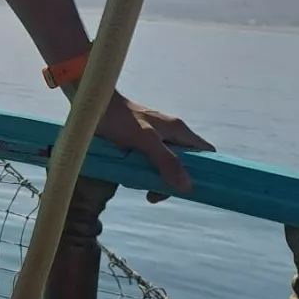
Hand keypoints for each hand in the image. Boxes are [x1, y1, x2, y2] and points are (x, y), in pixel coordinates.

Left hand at [91, 93, 213, 197]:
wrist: (92, 104)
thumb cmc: (119, 118)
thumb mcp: (144, 140)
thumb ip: (166, 161)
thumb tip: (187, 187)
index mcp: (178, 130)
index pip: (205, 152)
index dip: (206, 171)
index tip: (194, 190)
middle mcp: (170, 134)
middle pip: (184, 164)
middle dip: (171, 182)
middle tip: (153, 194)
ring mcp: (154, 139)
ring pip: (164, 166)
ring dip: (153, 179)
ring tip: (135, 184)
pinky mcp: (138, 143)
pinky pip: (148, 163)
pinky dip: (140, 173)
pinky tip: (127, 177)